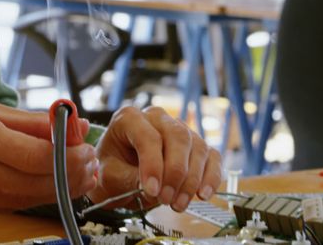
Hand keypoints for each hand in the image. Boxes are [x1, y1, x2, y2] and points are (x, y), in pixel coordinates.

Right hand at [0, 95, 96, 224]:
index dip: (68, 157)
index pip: (33, 155)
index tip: (87, 149)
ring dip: (54, 190)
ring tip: (75, 176)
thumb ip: (25, 120)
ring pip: (20, 200)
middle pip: (32, 182)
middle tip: (91, 165)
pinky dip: (22, 196)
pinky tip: (39, 184)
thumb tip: (71, 123)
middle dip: (69, 176)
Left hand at [87, 106, 221, 212]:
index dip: (152, 165)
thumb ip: (130, 179)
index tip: (152, 190)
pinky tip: (203, 194)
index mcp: (129, 118)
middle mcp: (157, 118)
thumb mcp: (110, 177)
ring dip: (192, 179)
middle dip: (175, 172)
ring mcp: (179, 129)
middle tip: (166, 199)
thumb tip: (155, 187)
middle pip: (178, 137)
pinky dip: (211, 176)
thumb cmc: (112, 170)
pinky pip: (211, 156)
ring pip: (197, 146)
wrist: (117, 174)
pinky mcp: (194, 145)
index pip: (148, 136)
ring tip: (178, 204)